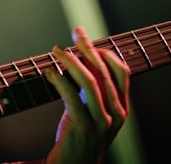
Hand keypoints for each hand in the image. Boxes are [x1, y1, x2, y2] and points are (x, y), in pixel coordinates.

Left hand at [42, 26, 129, 163]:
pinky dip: (59, 80)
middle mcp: (116, 114)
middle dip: (88, 48)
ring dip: (71, 61)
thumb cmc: (81, 138)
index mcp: (121, 108)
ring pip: (90, 82)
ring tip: (57, 50)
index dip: (105, 52)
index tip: (87, 40)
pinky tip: (49, 73)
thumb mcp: (94, 112)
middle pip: (104, 72)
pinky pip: (72, 96)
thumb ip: (93, 90)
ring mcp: (101, 122)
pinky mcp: (82, 128)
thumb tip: (81, 57)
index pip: (121, 72)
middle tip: (75, 32)